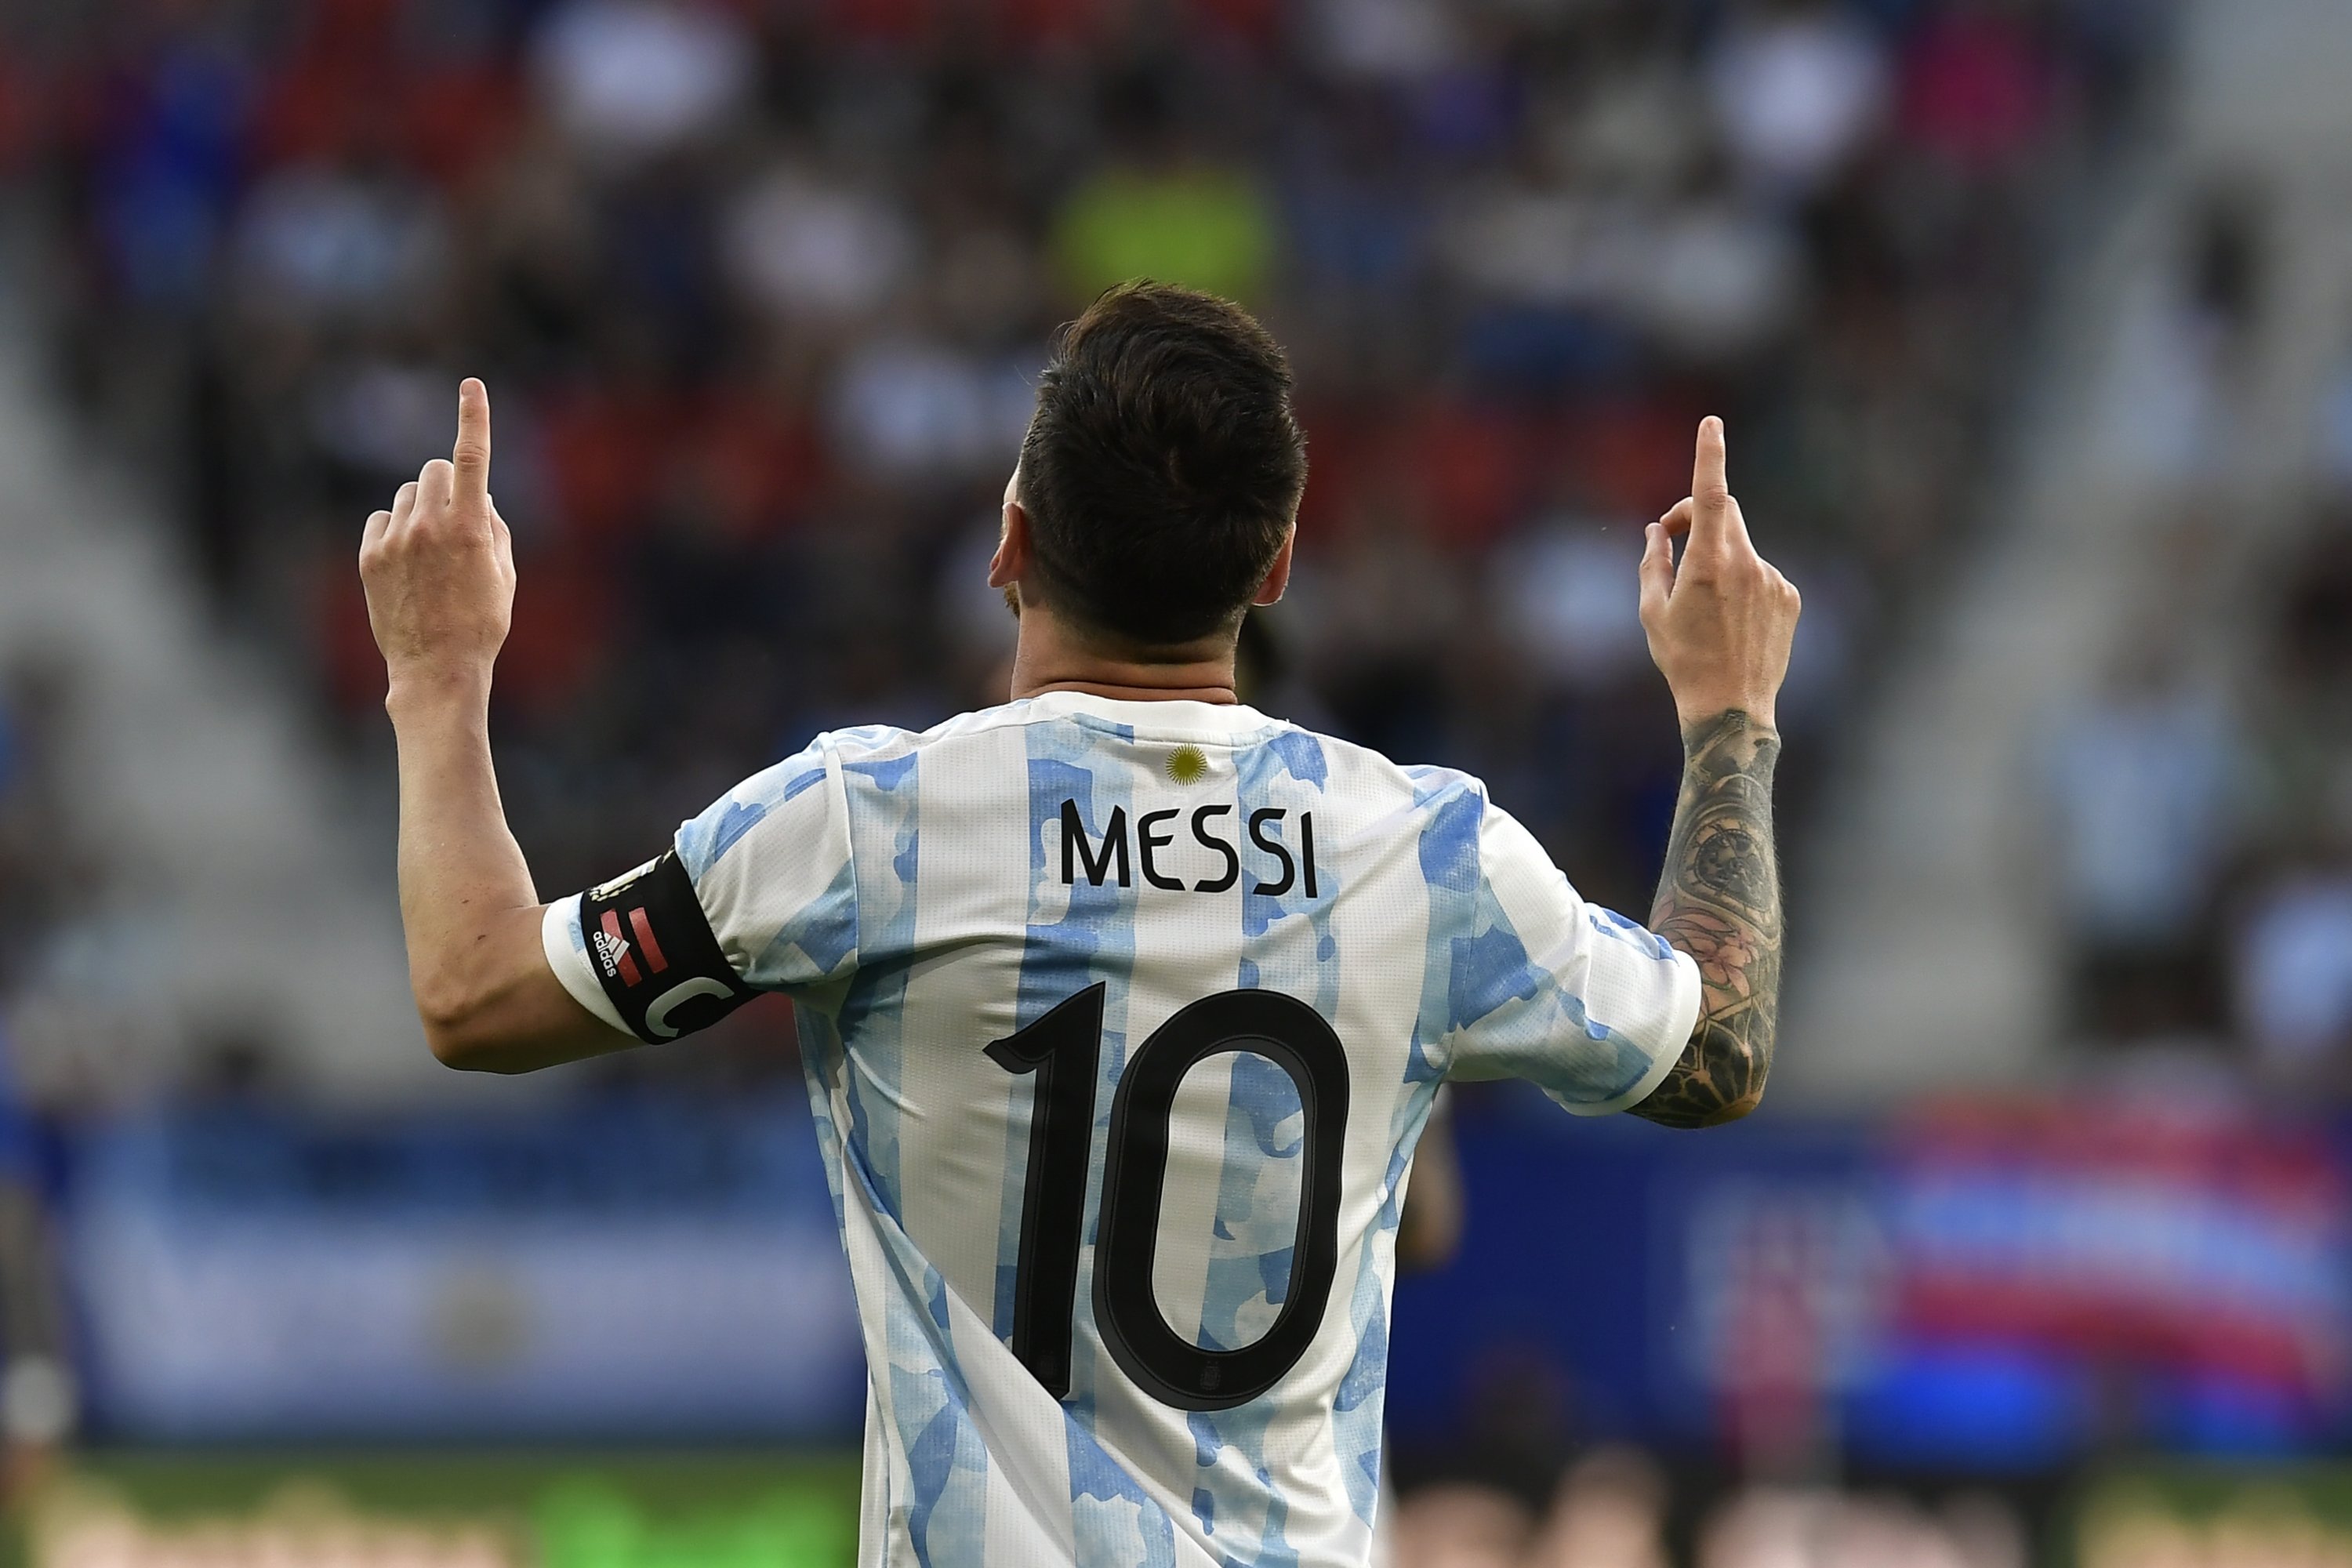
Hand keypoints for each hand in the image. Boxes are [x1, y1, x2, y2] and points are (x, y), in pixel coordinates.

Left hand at [359, 379, 514, 705]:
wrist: (436, 669)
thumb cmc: (482, 625)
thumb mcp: (505, 576)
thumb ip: (495, 528)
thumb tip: (480, 500)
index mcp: (472, 528)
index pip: (474, 458)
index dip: (474, 417)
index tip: (471, 385)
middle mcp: (431, 525)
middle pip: (436, 470)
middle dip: (449, 485)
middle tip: (457, 519)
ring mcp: (396, 540)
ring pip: (408, 495)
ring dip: (421, 510)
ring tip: (431, 554)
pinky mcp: (371, 556)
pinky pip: (382, 519)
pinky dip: (395, 531)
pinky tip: (407, 565)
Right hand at [1638, 417, 1800, 730]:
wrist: (1731, 706)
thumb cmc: (1683, 660)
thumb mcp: (1653, 611)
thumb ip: (1653, 561)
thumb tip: (1658, 530)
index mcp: (1708, 565)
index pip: (1709, 495)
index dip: (1710, 455)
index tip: (1712, 423)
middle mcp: (1746, 565)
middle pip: (1724, 512)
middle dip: (1697, 516)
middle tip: (1673, 539)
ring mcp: (1774, 579)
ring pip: (1741, 546)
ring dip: (1720, 557)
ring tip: (1706, 605)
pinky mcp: (1791, 596)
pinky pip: (1762, 572)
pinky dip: (1744, 581)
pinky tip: (1733, 620)